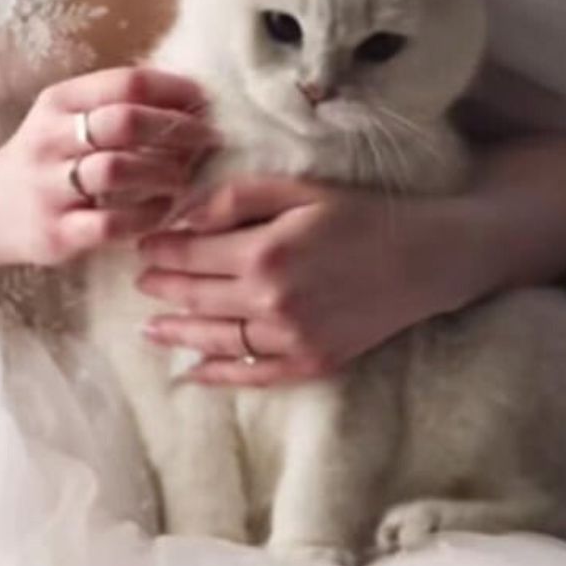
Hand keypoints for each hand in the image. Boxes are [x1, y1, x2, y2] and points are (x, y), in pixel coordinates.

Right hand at [0, 67, 216, 269]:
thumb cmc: (45, 159)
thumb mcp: (65, 118)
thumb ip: (114, 105)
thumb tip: (191, 96)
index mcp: (57, 102)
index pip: (125, 83)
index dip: (174, 89)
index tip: (204, 101)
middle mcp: (49, 139)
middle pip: (125, 121)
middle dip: (177, 128)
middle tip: (208, 139)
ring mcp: (49, 187)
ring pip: (118, 170)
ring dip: (164, 171)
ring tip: (184, 176)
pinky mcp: (55, 233)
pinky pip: (111, 224)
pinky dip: (147, 216)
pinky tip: (163, 211)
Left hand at [133, 173, 469, 386]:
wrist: (424, 259)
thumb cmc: (360, 215)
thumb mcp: (298, 190)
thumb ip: (235, 198)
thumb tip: (180, 214)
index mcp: (265, 252)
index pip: (191, 253)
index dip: (161, 249)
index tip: (143, 245)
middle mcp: (271, 301)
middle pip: (197, 297)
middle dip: (162, 287)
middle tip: (141, 281)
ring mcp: (290, 339)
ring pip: (215, 340)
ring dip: (176, 334)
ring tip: (150, 328)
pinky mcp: (311, 363)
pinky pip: (252, 374)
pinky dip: (218, 375)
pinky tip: (192, 373)